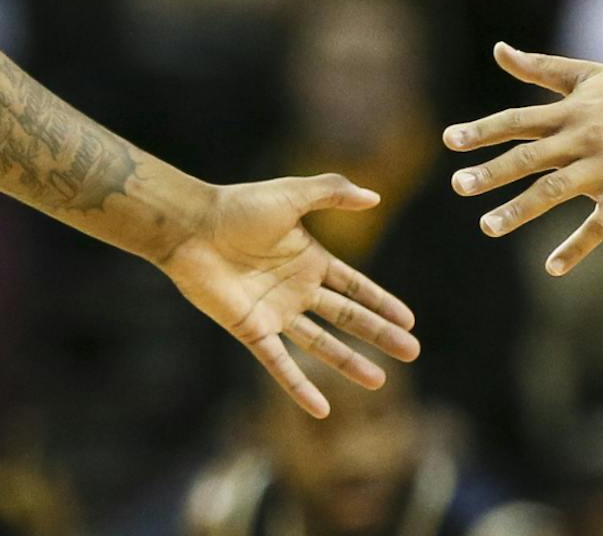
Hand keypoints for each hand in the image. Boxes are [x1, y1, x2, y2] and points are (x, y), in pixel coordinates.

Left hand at [158, 175, 419, 417]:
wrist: (191, 227)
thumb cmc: (237, 206)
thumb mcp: (291, 194)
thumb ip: (332, 193)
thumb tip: (376, 196)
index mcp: (308, 259)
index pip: (354, 286)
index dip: (380, 302)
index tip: (409, 320)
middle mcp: (295, 289)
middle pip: (345, 316)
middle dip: (378, 334)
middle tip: (411, 352)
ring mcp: (274, 312)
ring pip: (320, 344)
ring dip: (348, 363)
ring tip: (378, 381)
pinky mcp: (251, 329)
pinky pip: (279, 364)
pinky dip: (299, 386)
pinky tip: (320, 410)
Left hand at [447, 43, 602, 276]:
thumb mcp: (587, 74)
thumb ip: (540, 67)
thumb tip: (498, 49)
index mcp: (570, 112)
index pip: (517, 121)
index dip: (483, 131)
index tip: (450, 141)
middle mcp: (582, 138)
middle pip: (529, 156)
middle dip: (492, 172)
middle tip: (458, 185)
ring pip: (556, 190)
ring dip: (521, 209)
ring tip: (488, 226)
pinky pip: (599, 223)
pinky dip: (576, 245)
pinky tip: (553, 267)